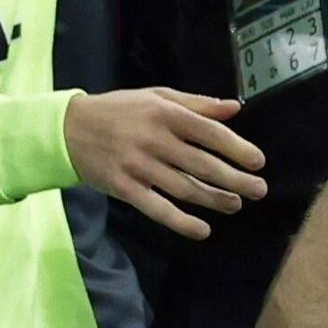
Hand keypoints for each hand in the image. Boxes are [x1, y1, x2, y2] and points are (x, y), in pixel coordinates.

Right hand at [66, 85, 265, 236]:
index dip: (237, 148)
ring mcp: (139, 166)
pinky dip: (181, 222)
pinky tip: (203, 230)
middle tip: (259, 190)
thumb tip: (234, 108)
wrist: (68, 130)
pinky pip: (158, 209)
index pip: (209, 133)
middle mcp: (154, 140)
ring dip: (215, 200)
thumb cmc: (118, 110)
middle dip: (235, 180)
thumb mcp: (156, 96)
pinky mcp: (125, 188)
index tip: (258, 162)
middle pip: (203, 165)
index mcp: (165, 114)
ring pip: (185, 188)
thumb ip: (196, 104)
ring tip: (235, 205)